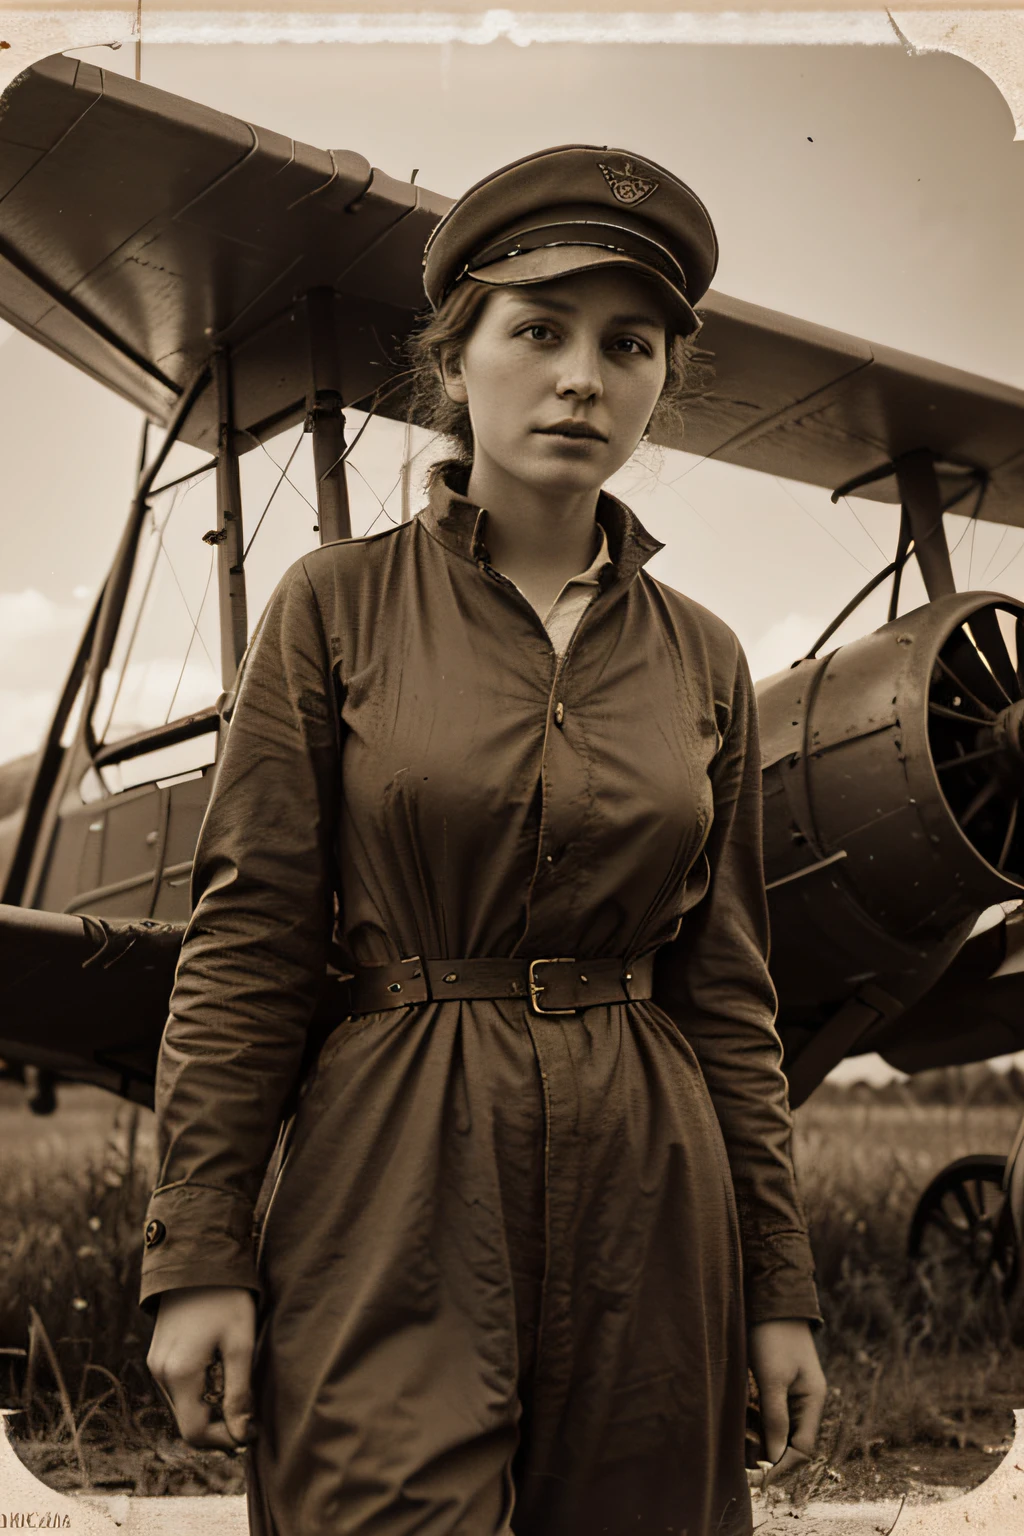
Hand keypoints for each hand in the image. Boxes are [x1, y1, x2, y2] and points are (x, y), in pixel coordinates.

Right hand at [147, 1285, 255, 1449]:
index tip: (251, 1429)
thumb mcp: (241, 1344)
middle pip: (187, 1421)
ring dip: (209, 1405)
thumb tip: (242, 1435)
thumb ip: (239, 1393)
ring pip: (183, 1405)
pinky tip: (220, 1369)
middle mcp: (160, 1374)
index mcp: (179, 1374)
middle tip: (249, 1410)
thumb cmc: (225, 1298)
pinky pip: (178, 1386)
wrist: (198, 1257)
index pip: (194, 1433)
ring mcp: (156, 1363)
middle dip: (218, 1423)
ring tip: (237, 1384)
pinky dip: (199, 1389)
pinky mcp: (158, 1354)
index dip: (224, 1439)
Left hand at [748, 1319, 825, 1482]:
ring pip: (780, 1431)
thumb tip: (774, 1457)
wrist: (770, 1297)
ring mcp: (792, 1393)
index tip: (756, 1476)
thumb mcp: (773, 1378)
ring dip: (762, 1443)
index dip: (781, 1465)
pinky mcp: (777, 1384)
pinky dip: (757, 1426)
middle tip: (744, 1467)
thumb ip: (775, 1417)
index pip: (802, 1449)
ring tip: (740, 1448)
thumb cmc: (773, 1336)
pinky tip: (741, 1427)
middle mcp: (805, 1401)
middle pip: (792, 1444)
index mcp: (813, 1401)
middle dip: (770, 1458)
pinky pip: (770, 1416)